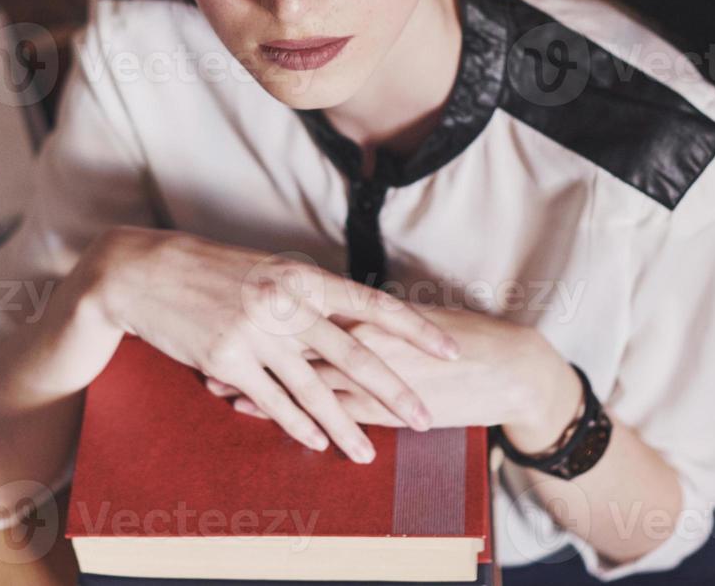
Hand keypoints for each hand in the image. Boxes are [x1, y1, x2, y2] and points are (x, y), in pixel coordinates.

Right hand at [80, 227, 461, 462]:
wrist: (146, 272)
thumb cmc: (212, 269)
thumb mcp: (268, 269)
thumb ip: (308, 294)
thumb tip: (350, 316)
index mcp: (303, 276)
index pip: (372, 304)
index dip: (414, 329)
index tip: (449, 350)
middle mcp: (286, 304)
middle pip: (354, 355)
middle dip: (394, 390)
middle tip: (426, 417)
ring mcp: (256, 333)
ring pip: (314, 389)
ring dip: (346, 426)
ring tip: (369, 454)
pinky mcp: (227, 359)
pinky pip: (272, 400)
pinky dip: (297, 424)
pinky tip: (318, 442)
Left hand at [205, 303, 578, 436]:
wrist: (508, 367)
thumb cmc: (464, 337)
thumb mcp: (408, 316)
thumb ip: (369, 312)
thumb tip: (338, 302)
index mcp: (366, 308)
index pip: (306, 306)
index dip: (263, 309)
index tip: (226, 307)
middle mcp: (361, 336)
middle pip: (290, 337)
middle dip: (248, 344)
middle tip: (206, 343)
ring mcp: (369, 375)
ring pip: (298, 376)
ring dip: (255, 381)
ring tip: (215, 384)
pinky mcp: (378, 407)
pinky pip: (322, 409)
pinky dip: (284, 412)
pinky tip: (255, 412)